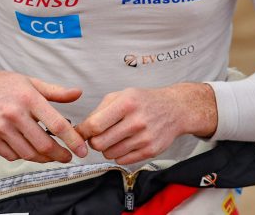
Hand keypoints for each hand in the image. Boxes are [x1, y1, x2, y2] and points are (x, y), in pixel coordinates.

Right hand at [0, 58, 87, 163]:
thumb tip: (78, 93)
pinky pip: (12, 156)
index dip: (72, 139)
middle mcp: (14, 113)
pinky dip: (24, 155)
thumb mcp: (30, 82)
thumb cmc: (3, 84)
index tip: (82, 149)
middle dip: (60, 155)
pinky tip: (28, 148)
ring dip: (43, 158)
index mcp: (28, 97)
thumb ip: (55, 92)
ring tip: (51, 154)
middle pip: (44, 145)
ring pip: (28, 154)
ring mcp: (0, 127)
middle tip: (68, 156)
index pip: (56, 124)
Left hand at [76, 83, 216, 164]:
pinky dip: (119, 154)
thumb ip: (100, 109)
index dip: (83, 131)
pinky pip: (122, 160)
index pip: (95, 124)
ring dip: (107, 147)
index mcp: (126, 103)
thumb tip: (83, 127)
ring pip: (109, 154)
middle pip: (100, 143)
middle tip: (98, 135)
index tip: (80, 132)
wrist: (174, 109)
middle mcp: (136, 121)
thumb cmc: (145, 101)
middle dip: (94, 141)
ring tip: (115, 136)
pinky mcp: (150, 151)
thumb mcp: (122, 94)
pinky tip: (125, 142)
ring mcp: (144, 138)